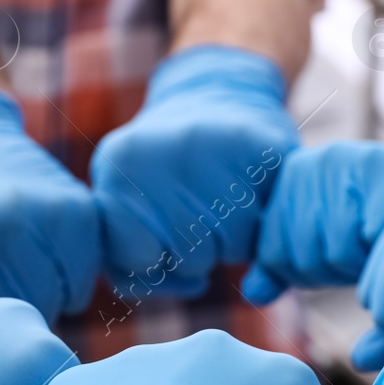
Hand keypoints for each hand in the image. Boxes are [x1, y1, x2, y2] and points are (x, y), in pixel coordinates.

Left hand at [92, 47, 295, 298]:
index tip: (167, 244)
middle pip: (188, 260)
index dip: (157, 269)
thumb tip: (206, 290)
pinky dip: (266, 223)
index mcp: (116, 167)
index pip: (134, 265)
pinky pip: (267, 224)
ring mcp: (208, 145)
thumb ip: (139, 266)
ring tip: (228, 203)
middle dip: (200, 256)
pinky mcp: (257, 146)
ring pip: (233, 248)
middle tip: (203, 218)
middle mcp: (158, 153)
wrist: (218, 93)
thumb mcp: (134, 203)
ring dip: (237, 242)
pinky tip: (255, 196)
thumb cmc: (170, 171)